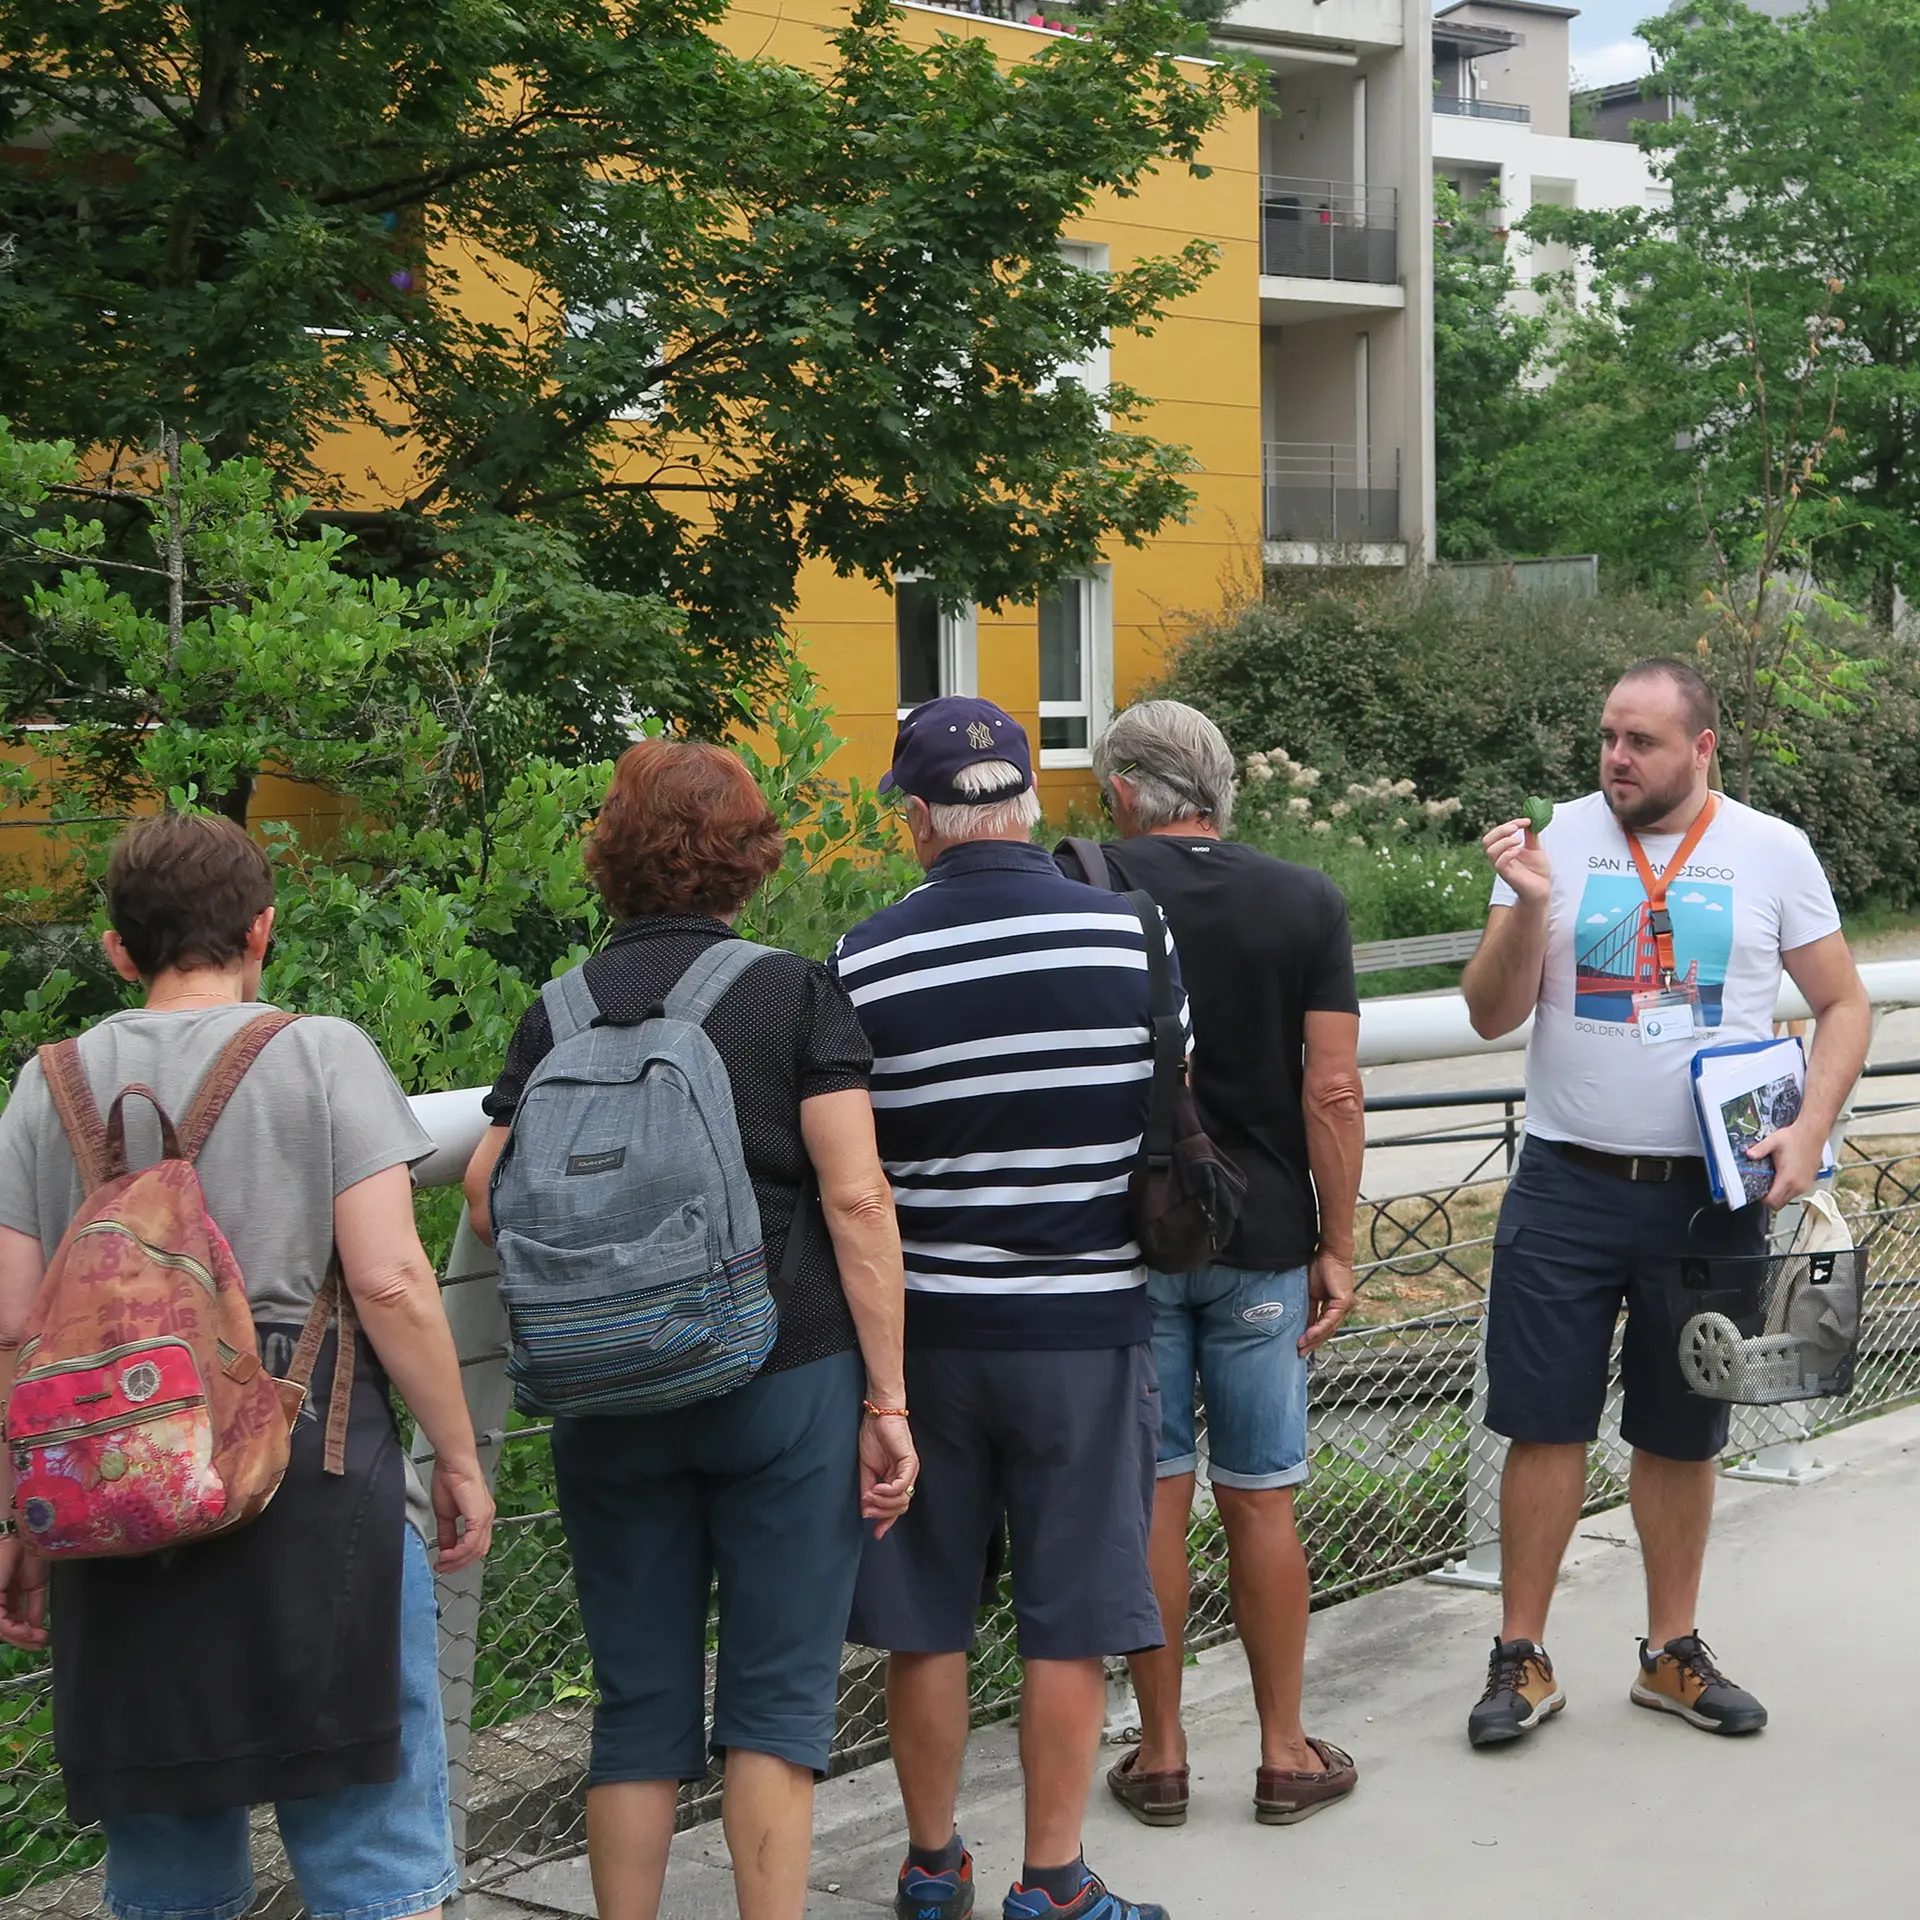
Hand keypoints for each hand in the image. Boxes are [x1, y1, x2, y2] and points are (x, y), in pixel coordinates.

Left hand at [0, 1536, 47, 1650]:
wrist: (28, 1539)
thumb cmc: (31, 1556)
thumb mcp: (35, 1587)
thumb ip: (34, 1608)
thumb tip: (36, 1627)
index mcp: (5, 1599)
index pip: (9, 1623)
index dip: (24, 1633)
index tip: (41, 1638)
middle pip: (4, 1629)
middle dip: (22, 1639)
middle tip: (40, 1642)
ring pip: (1, 1629)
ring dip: (20, 1637)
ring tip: (38, 1639)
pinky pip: (0, 1623)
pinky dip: (15, 1630)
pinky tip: (29, 1631)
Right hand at [430, 1457, 494, 1573]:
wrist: (453, 1463)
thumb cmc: (450, 1479)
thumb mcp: (446, 1513)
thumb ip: (447, 1532)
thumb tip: (445, 1548)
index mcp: (480, 1516)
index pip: (475, 1545)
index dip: (460, 1558)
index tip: (444, 1563)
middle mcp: (487, 1517)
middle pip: (478, 1551)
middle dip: (459, 1564)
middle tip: (443, 1568)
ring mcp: (485, 1517)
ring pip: (476, 1550)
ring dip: (458, 1560)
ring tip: (443, 1563)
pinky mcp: (480, 1516)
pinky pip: (472, 1542)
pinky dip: (459, 1552)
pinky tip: (447, 1554)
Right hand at [859, 1412, 917, 1539]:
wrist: (877, 1415)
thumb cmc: (872, 1437)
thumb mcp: (866, 1470)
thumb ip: (867, 1490)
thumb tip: (865, 1510)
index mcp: (897, 1480)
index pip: (896, 1508)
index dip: (886, 1522)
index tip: (877, 1533)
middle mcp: (906, 1477)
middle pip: (900, 1508)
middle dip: (882, 1513)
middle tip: (867, 1509)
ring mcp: (910, 1470)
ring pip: (902, 1500)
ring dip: (883, 1502)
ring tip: (869, 1495)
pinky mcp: (910, 1462)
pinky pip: (902, 1485)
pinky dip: (888, 1491)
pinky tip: (877, 1488)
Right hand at [1301, 1248, 1355, 1353]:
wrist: (1330, 1252)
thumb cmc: (1319, 1267)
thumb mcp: (1309, 1292)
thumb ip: (1308, 1308)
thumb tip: (1300, 1324)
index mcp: (1332, 1308)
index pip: (1322, 1328)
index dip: (1311, 1339)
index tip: (1299, 1347)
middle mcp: (1340, 1310)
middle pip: (1326, 1333)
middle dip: (1312, 1344)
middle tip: (1299, 1353)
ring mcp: (1343, 1308)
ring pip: (1329, 1330)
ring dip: (1314, 1340)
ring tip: (1300, 1347)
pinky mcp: (1343, 1303)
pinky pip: (1330, 1320)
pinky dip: (1318, 1329)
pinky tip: (1308, 1335)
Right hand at [1481, 818, 1551, 909]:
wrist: (1543, 890)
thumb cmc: (1537, 871)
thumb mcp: (1535, 848)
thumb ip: (1530, 836)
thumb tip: (1530, 820)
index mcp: (1503, 850)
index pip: (1496, 833)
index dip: (1509, 823)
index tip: (1527, 821)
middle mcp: (1499, 858)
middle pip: (1487, 840)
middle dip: (1501, 830)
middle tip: (1516, 827)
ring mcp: (1503, 868)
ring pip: (1490, 851)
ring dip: (1504, 841)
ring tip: (1519, 841)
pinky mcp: (1508, 876)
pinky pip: (1499, 864)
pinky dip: (1507, 854)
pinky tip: (1519, 851)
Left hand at [1747, 1118, 1826, 1210]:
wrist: (1812, 1133)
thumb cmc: (1795, 1137)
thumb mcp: (1773, 1141)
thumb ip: (1759, 1149)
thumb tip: (1749, 1155)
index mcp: (1788, 1179)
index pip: (1773, 1201)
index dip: (1762, 1199)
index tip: (1757, 1191)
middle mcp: (1798, 1185)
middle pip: (1780, 1204)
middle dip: (1769, 1198)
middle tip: (1763, 1185)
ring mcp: (1805, 1185)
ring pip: (1788, 1199)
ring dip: (1779, 1193)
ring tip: (1773, 1179)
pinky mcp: (1809, 1182)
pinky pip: (1795, 1193)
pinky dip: (1788, 1189)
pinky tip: (1783, 1177)